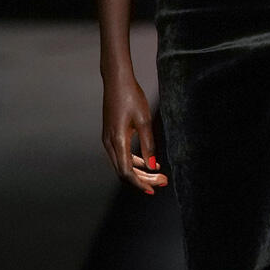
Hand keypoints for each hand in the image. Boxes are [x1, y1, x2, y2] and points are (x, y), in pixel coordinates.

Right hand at [101, 74, 168, 195]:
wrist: (116, 81)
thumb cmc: (130, 97)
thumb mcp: (144, 120)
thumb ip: (149, 144)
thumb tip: (153, 166)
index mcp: (117, 140)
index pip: (126, 172)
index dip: (140, 183)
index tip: (154, 188)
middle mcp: (109, 143)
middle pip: (124, 171)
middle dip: (143, 179)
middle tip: (162, 181)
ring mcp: (108, 139)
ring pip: (122, 164)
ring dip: (139, 172)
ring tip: (158, 175)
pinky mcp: (111, 135)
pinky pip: (121, 155)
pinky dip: (134, 162)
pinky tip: (147, 162)